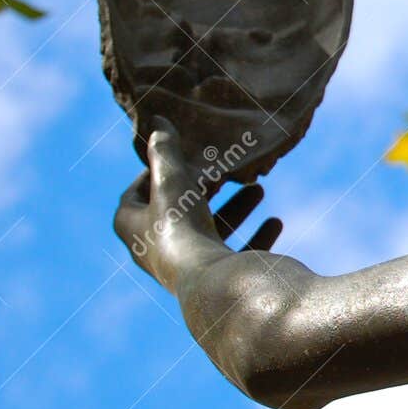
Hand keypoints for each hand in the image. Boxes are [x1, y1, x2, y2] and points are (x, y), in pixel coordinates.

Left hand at [114, 122, 283, 289]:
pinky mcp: (221, 282)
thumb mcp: (172, 181)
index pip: (132, 200)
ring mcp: (189, 271)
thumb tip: (156, 120)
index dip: (149, 177)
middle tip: (221, 172)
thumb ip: (166, 150)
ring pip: (212, 234)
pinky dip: (256, 236)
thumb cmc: (184, 231)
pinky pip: (239, 256)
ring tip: (257, 188)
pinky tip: (275, 221)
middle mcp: (158, 255)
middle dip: (203, 191)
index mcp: (135, 232)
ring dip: (234, 211)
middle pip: (176, 216)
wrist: (217, 288)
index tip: (176, 159)